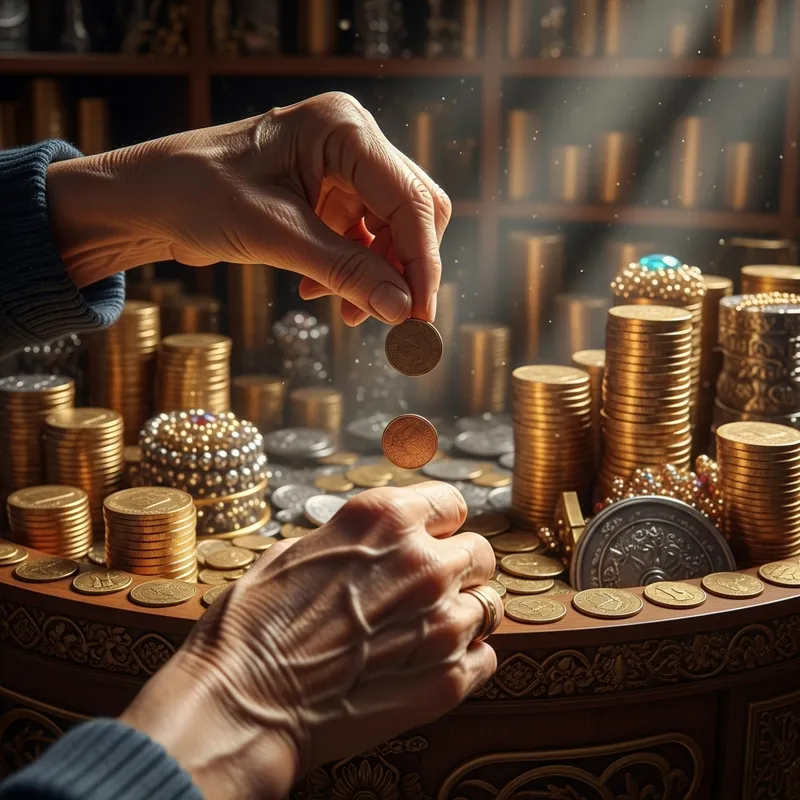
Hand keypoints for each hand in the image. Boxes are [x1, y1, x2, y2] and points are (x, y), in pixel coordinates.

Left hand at [47, 92, 450, 325]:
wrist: (148, 199)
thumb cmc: (197, 194)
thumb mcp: (276, 235)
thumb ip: (345, 271)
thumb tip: (403, 311)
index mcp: (343, 129)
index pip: (410, 200)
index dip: (421, 263)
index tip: (419, 317)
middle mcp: (351, 140)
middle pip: (412, 212)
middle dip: (401, 269)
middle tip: (388, 318)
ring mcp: (341, 168)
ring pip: (390, 230)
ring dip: (375, 275)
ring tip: (346, 312)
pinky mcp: (328, 195)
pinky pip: (362, 239)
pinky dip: (351, 271)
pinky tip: (318, 293)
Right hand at [119, 482, 501, 799]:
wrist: (242, 703)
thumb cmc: (253, 626)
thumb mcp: (294, 552)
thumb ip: (351, 541)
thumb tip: (373, 546)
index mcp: (383, 519)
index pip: (452, 502)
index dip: (442, 521)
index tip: (435, 536)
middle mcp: (422, 562)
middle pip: (479, 551)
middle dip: (459, 566)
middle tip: (429, 589)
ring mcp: (441, 622)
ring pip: (486, 605)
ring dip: (460, 614)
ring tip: (421, 633)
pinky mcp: (447, 678)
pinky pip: (486, 656)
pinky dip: (465, 659)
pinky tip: (428, 665)